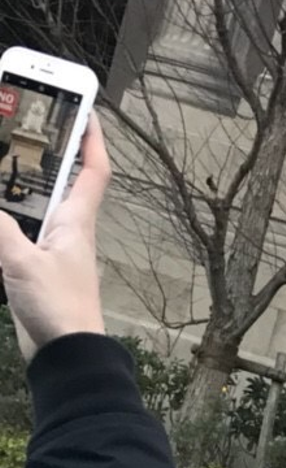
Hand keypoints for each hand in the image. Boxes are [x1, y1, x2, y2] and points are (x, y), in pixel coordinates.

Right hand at [0, 117, 109, 362]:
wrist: (68, 357)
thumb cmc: (59, 308)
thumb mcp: (21, 262)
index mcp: (76, 221)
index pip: (94, 171)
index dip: (93, 139)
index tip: (85, 110)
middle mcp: (69, 231)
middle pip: (60, 183)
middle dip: (44, 155)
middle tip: (20, 129)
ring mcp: (54, 252)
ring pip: (36, 208)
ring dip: (18, 187)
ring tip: (1, 163)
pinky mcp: (38, 271)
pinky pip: (20, 235)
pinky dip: (6, 221)